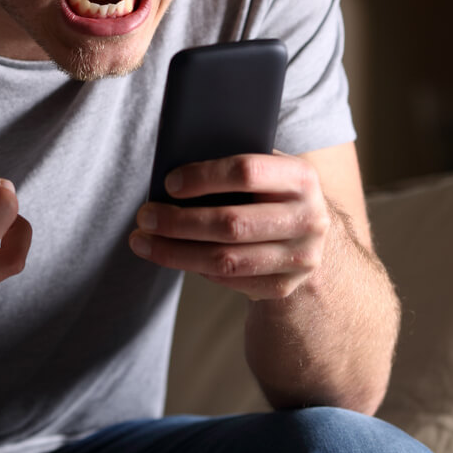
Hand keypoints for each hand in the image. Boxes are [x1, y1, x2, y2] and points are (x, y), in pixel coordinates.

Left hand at [129, 152, 329, 299]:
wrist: (308, 232)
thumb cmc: (270, 191)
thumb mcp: (265, 169)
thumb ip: (233, 166)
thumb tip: (173, 175)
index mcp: (301, 177)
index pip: (246, 172)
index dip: (203, 177)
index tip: (169, 183)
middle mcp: (308, 218)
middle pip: (232, 223)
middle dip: (179, 221)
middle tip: (145, 217)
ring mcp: (299, 257)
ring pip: (226, 260)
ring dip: (176, 253)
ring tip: (144, 242)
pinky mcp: (284, 285)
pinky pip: (230, 280)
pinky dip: (195, 267)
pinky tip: (173, 255)